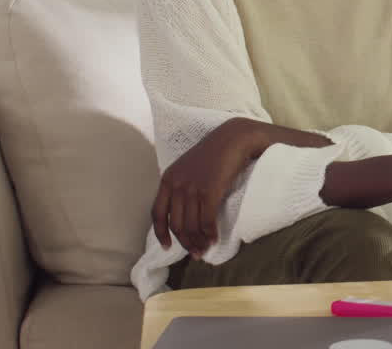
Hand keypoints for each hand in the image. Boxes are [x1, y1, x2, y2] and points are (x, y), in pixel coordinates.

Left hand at [152, 118, 264, 257]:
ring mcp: (192, 188)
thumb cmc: (216, 152)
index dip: (160, 233)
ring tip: (205, 249)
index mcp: (168, 179)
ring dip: (199, 241)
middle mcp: (176, 185)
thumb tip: (184, 211)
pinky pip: (206, 220)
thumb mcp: (189, 167)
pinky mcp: (209, 191)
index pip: (157, 213)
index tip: (167, 246)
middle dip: (185, 242)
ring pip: (191, 225)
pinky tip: (214, 238)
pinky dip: (210, 233)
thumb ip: (182, 185)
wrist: (234, 138)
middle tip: (195, 253)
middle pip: (176, 224)